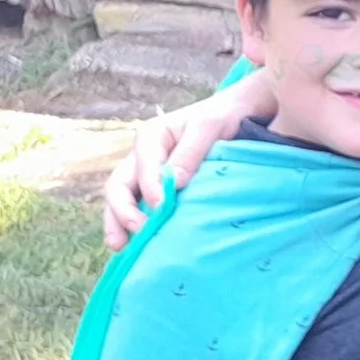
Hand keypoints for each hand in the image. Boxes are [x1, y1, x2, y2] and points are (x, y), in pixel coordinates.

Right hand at [101, 72, 277, 248]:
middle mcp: (145, 156)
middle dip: (122, 211)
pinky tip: (136, 244)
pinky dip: (134, 224)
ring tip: (121, 246)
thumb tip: (173, 183)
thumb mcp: (210, 126)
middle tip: (137, 232)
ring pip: (123, 199)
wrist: (241, 112)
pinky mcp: (159, 188)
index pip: (143, 166)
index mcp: (152, 136)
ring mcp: (149, 173)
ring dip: (119, 222)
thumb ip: (191, 152)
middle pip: (120, 185)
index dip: (149, 188)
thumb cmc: (225, 115)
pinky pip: (140, 206)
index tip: (162, 207)